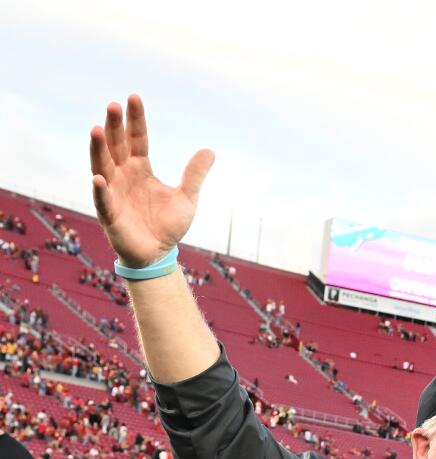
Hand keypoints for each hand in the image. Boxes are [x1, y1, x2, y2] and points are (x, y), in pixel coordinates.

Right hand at [90, 95, 213, 267]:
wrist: (158, 255)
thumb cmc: (167, 225)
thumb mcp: (186, 198)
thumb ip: (194, 175)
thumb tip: (210, 150)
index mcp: (140, 168)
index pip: (136, 138)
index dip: (135, 120)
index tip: (134, 97)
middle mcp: (123, 175)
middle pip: (116, 146)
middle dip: (114, 126)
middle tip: (114, 105)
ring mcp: (113, 192)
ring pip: (102, 165)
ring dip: (98, 148)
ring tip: (97, 129)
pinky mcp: (110, 214)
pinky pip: (103, 200)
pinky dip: (101, 190)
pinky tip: (100, 178)